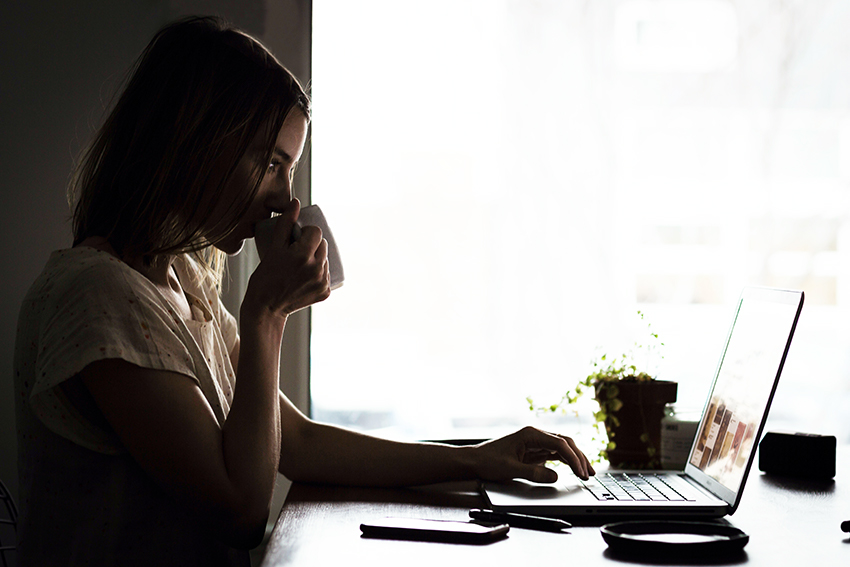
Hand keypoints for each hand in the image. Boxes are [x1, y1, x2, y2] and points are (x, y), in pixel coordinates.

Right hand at [244, 199, 330, 317]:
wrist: (266, 307)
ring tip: (300, 265)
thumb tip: (296, 203)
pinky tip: (305, 277)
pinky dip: (318, 273)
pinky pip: (326, 275)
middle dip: (312, 245)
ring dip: (316, 259)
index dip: (307, 233)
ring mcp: (322, 282)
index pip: (316, 232)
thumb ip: (285, 224)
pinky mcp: (325, 292)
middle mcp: (316, 269)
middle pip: (323, 245)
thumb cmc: (265, 277)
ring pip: (325, 260)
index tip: (297, 239)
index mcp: (303, 255)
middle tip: (297, 252)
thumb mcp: (273, 248)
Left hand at [471, 426, 594, 483]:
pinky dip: (566, 461)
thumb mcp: (510, 469)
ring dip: (575, 459)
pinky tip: (575, 469)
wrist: (475, 460)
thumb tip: (555, 476)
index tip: (580, 471)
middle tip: (589, 474)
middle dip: (579, 457)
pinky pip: (555, 454)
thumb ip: (533, 473)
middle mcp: (535, 436)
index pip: (559, 443)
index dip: (573, 458)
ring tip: (587, 472)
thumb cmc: (488, 461)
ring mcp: (536, 443)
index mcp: (530, 434)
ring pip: (562, 448)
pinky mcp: (534, 451)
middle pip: (565, 443)